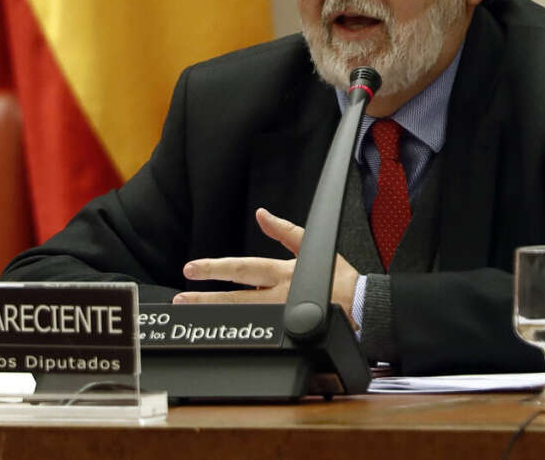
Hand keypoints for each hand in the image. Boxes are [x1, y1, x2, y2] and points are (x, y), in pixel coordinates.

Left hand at [172, 208, 359, 327]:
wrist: (360, 306)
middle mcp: (278, 296)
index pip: (243, 269)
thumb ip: (284, 230)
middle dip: (206, 296)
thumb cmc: (338, 277)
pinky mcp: (286, 331)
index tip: (193, 268)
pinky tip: (218, 326)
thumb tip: (262, 214)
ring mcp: (280, 317)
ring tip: (191, 308)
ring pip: (242, 316)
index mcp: (282, 273)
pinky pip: (256, 329)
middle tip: (183, 295)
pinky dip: (236, 326)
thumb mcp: (311, 246)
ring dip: (215, 312)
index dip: (216, 269)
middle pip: (236, 297)